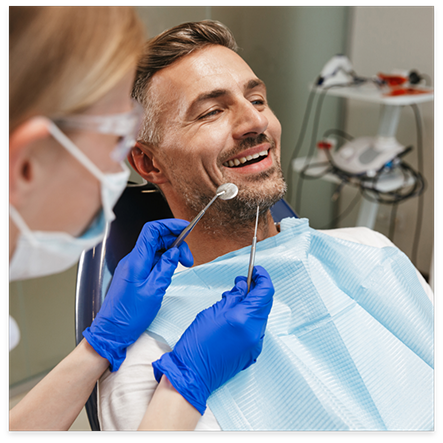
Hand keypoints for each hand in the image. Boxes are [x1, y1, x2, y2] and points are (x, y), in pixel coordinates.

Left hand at [83, 219, 193, 370]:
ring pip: (155, 249)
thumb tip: (175, 252)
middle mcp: (133, 260)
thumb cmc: (129, 315)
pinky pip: (151, 260)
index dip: (169, 225)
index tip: (185, 228)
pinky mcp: (134, 274)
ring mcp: (133, 267)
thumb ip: (166, 267)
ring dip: (171, 253)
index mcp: (136, 261)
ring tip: (183, 265)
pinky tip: (171, 271)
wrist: (112, 331)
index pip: (152, 231)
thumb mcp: (154, 291)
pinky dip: (164, 261)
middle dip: (175, 243)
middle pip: (156, 239)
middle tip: (188, 258)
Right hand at [152, 265, 273, 414]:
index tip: (256, 271)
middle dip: (256, 290)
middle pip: (265, 303)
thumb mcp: (212, 312)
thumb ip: (232, 297)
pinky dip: (249, 318)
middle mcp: (254, 332)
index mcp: (244, 319)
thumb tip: (243, 286)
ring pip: (261, 316)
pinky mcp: (252, 352)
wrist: (193, 374)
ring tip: (233, 300)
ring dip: (252, 304)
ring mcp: (255, 344)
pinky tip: (234, 317)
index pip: (265, 292)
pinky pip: (256, 329)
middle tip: (241, 283)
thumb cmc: (197, 343)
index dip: (262, 277)